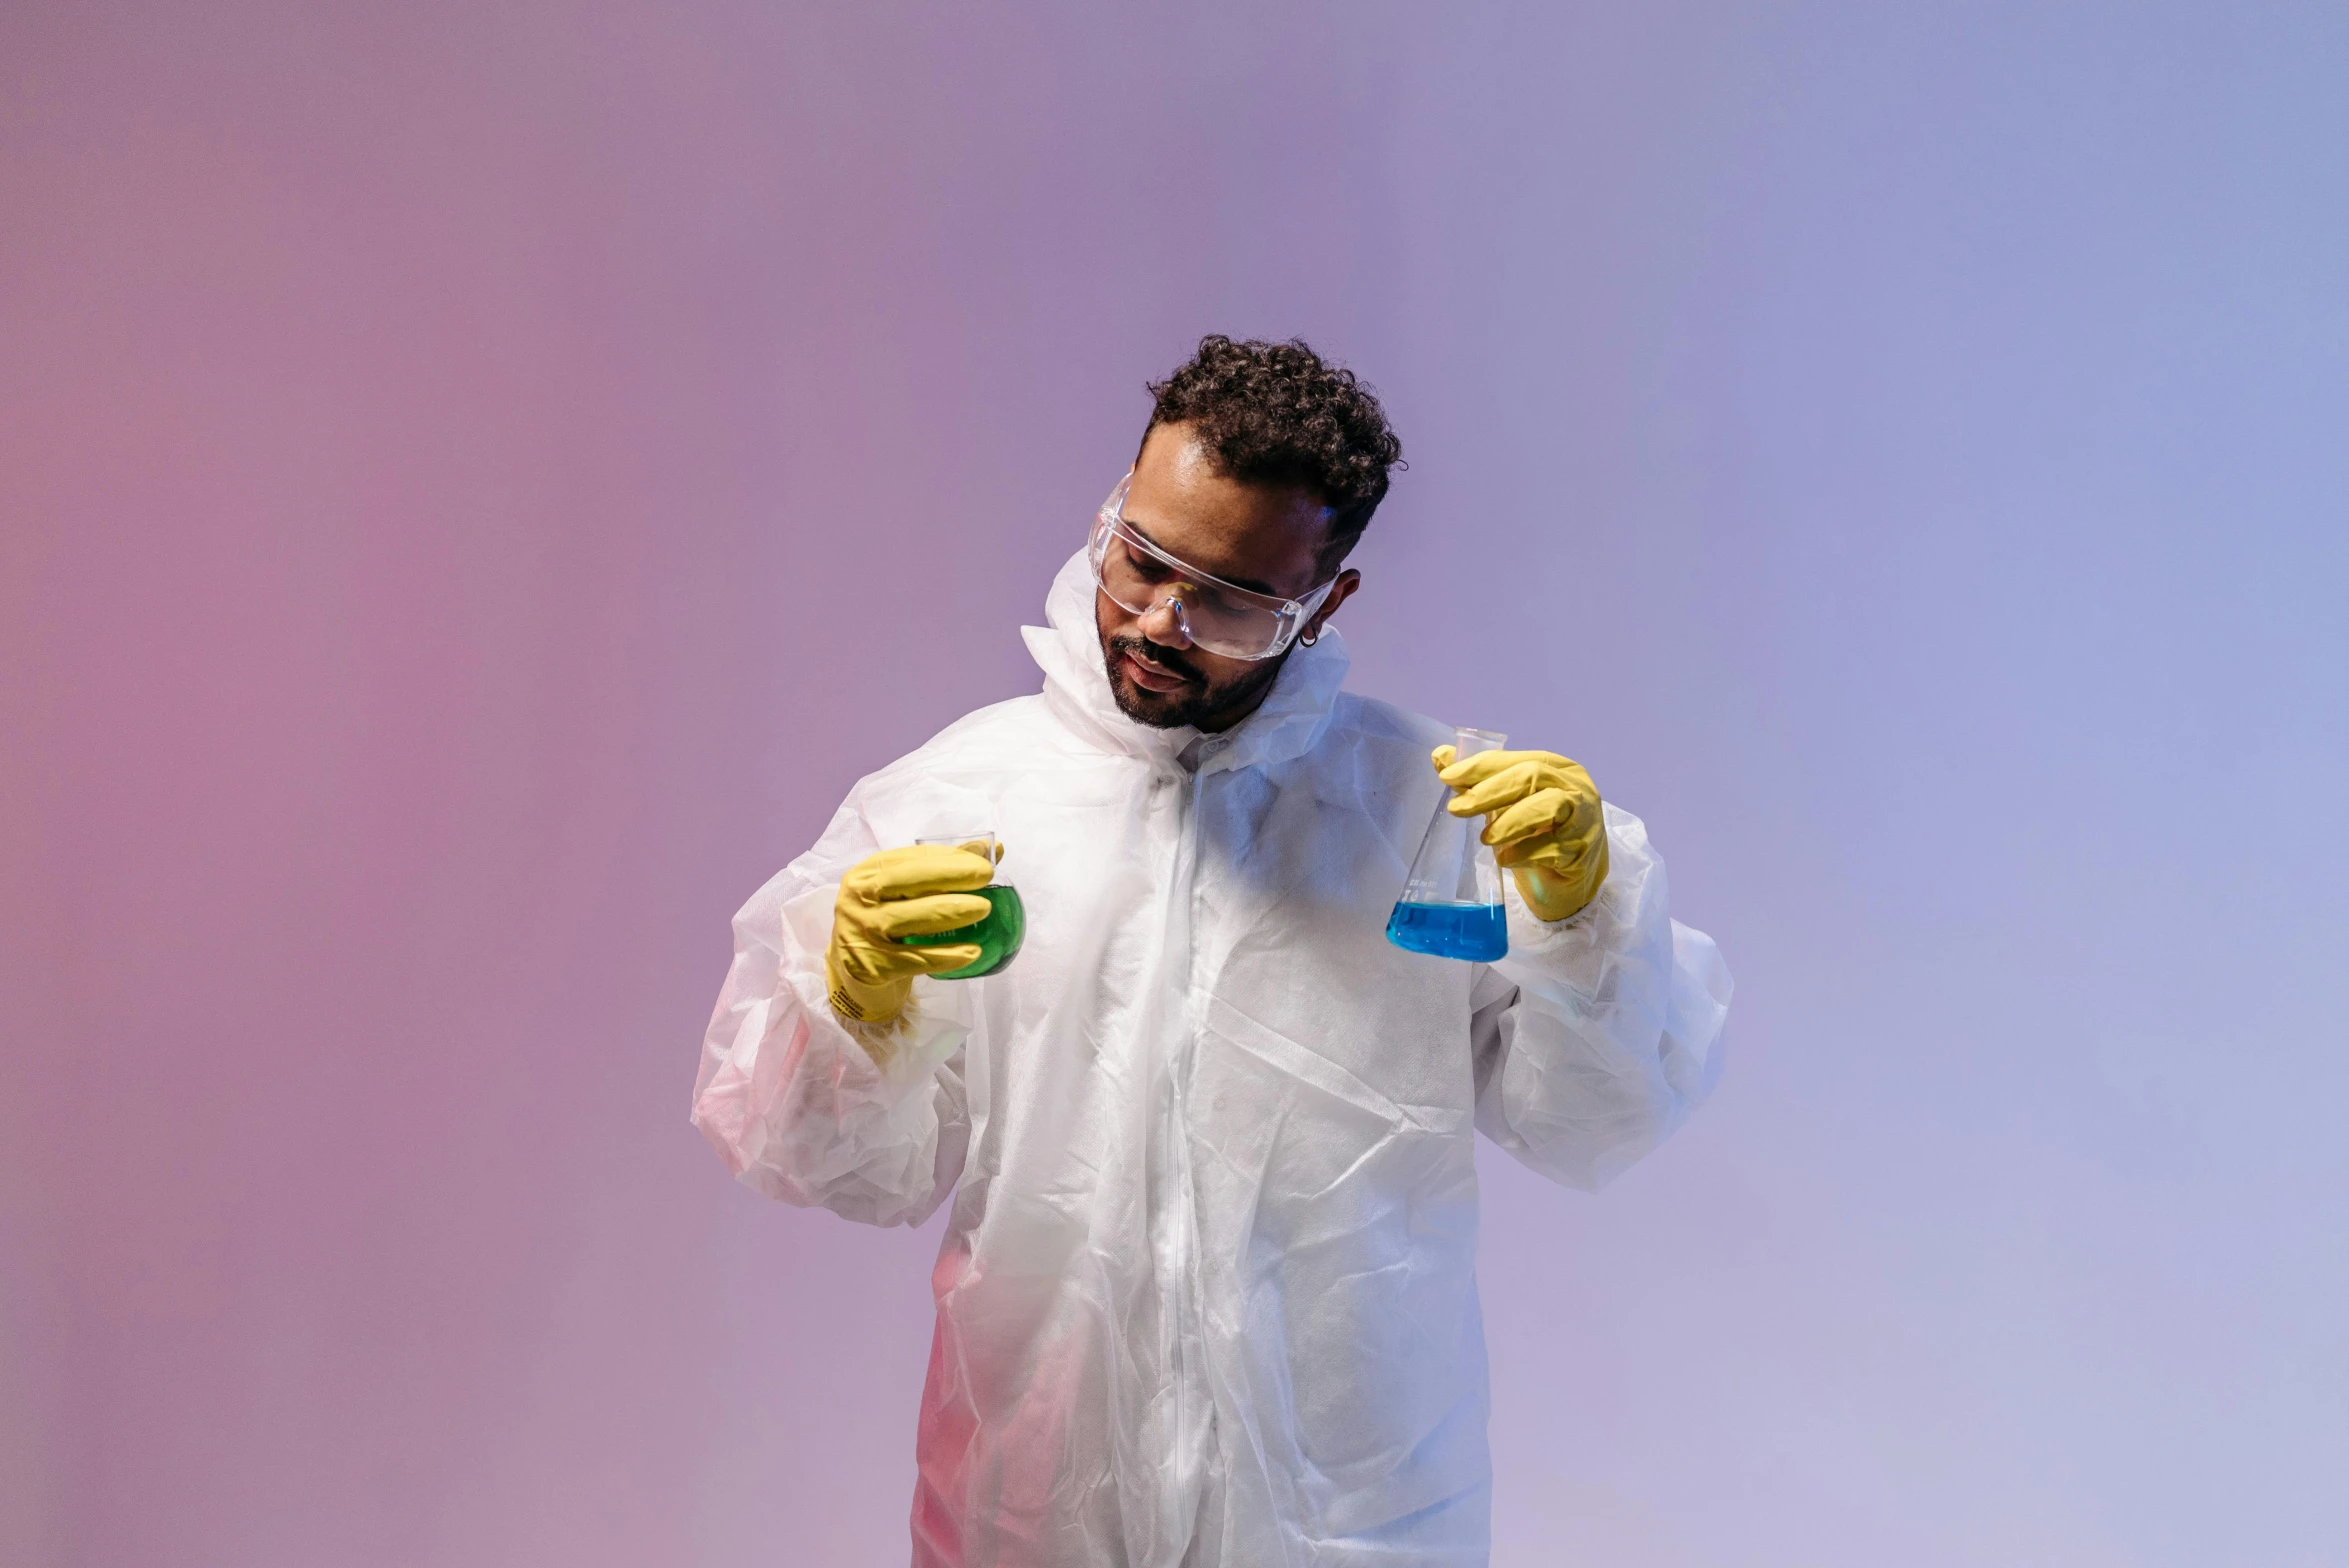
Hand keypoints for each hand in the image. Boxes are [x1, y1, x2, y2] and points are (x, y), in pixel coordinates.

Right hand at [825, 843, 998, 1028]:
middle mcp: (858, 898)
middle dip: (948, 876)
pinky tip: (972, 952)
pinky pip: (914, 959)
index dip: (946, 857)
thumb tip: (993, 850)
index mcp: (867, 874)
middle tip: (986, 878)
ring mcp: (861, 932)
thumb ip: (943, 870)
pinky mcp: (871, 966)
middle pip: (903, 882)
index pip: (908, 859)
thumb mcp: (904, 895)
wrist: (852, 974)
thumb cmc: (885, 924)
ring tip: (984, 909)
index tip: (982, 861)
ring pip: (906, 919)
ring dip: (948, 912)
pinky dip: (945, 956)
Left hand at [1435, 745, 1608, 922]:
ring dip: (1510, 821)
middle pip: (1532, 776)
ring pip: (1550, 805)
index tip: (1447, 776)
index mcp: (1557, 768)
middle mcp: (1576, 787)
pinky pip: (1555, 847)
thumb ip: (1477, 781)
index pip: (1517, 758)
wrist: (1567, 882)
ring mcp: (1585, 818)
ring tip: (1485, 839)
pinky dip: (1525, 852)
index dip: (1481, 766)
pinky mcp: (1584, 851)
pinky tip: (1507, 860)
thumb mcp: (1505, 806)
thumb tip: (1440, 755)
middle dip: (1489, 791)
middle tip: (1458, 808)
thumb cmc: (1537, 836)